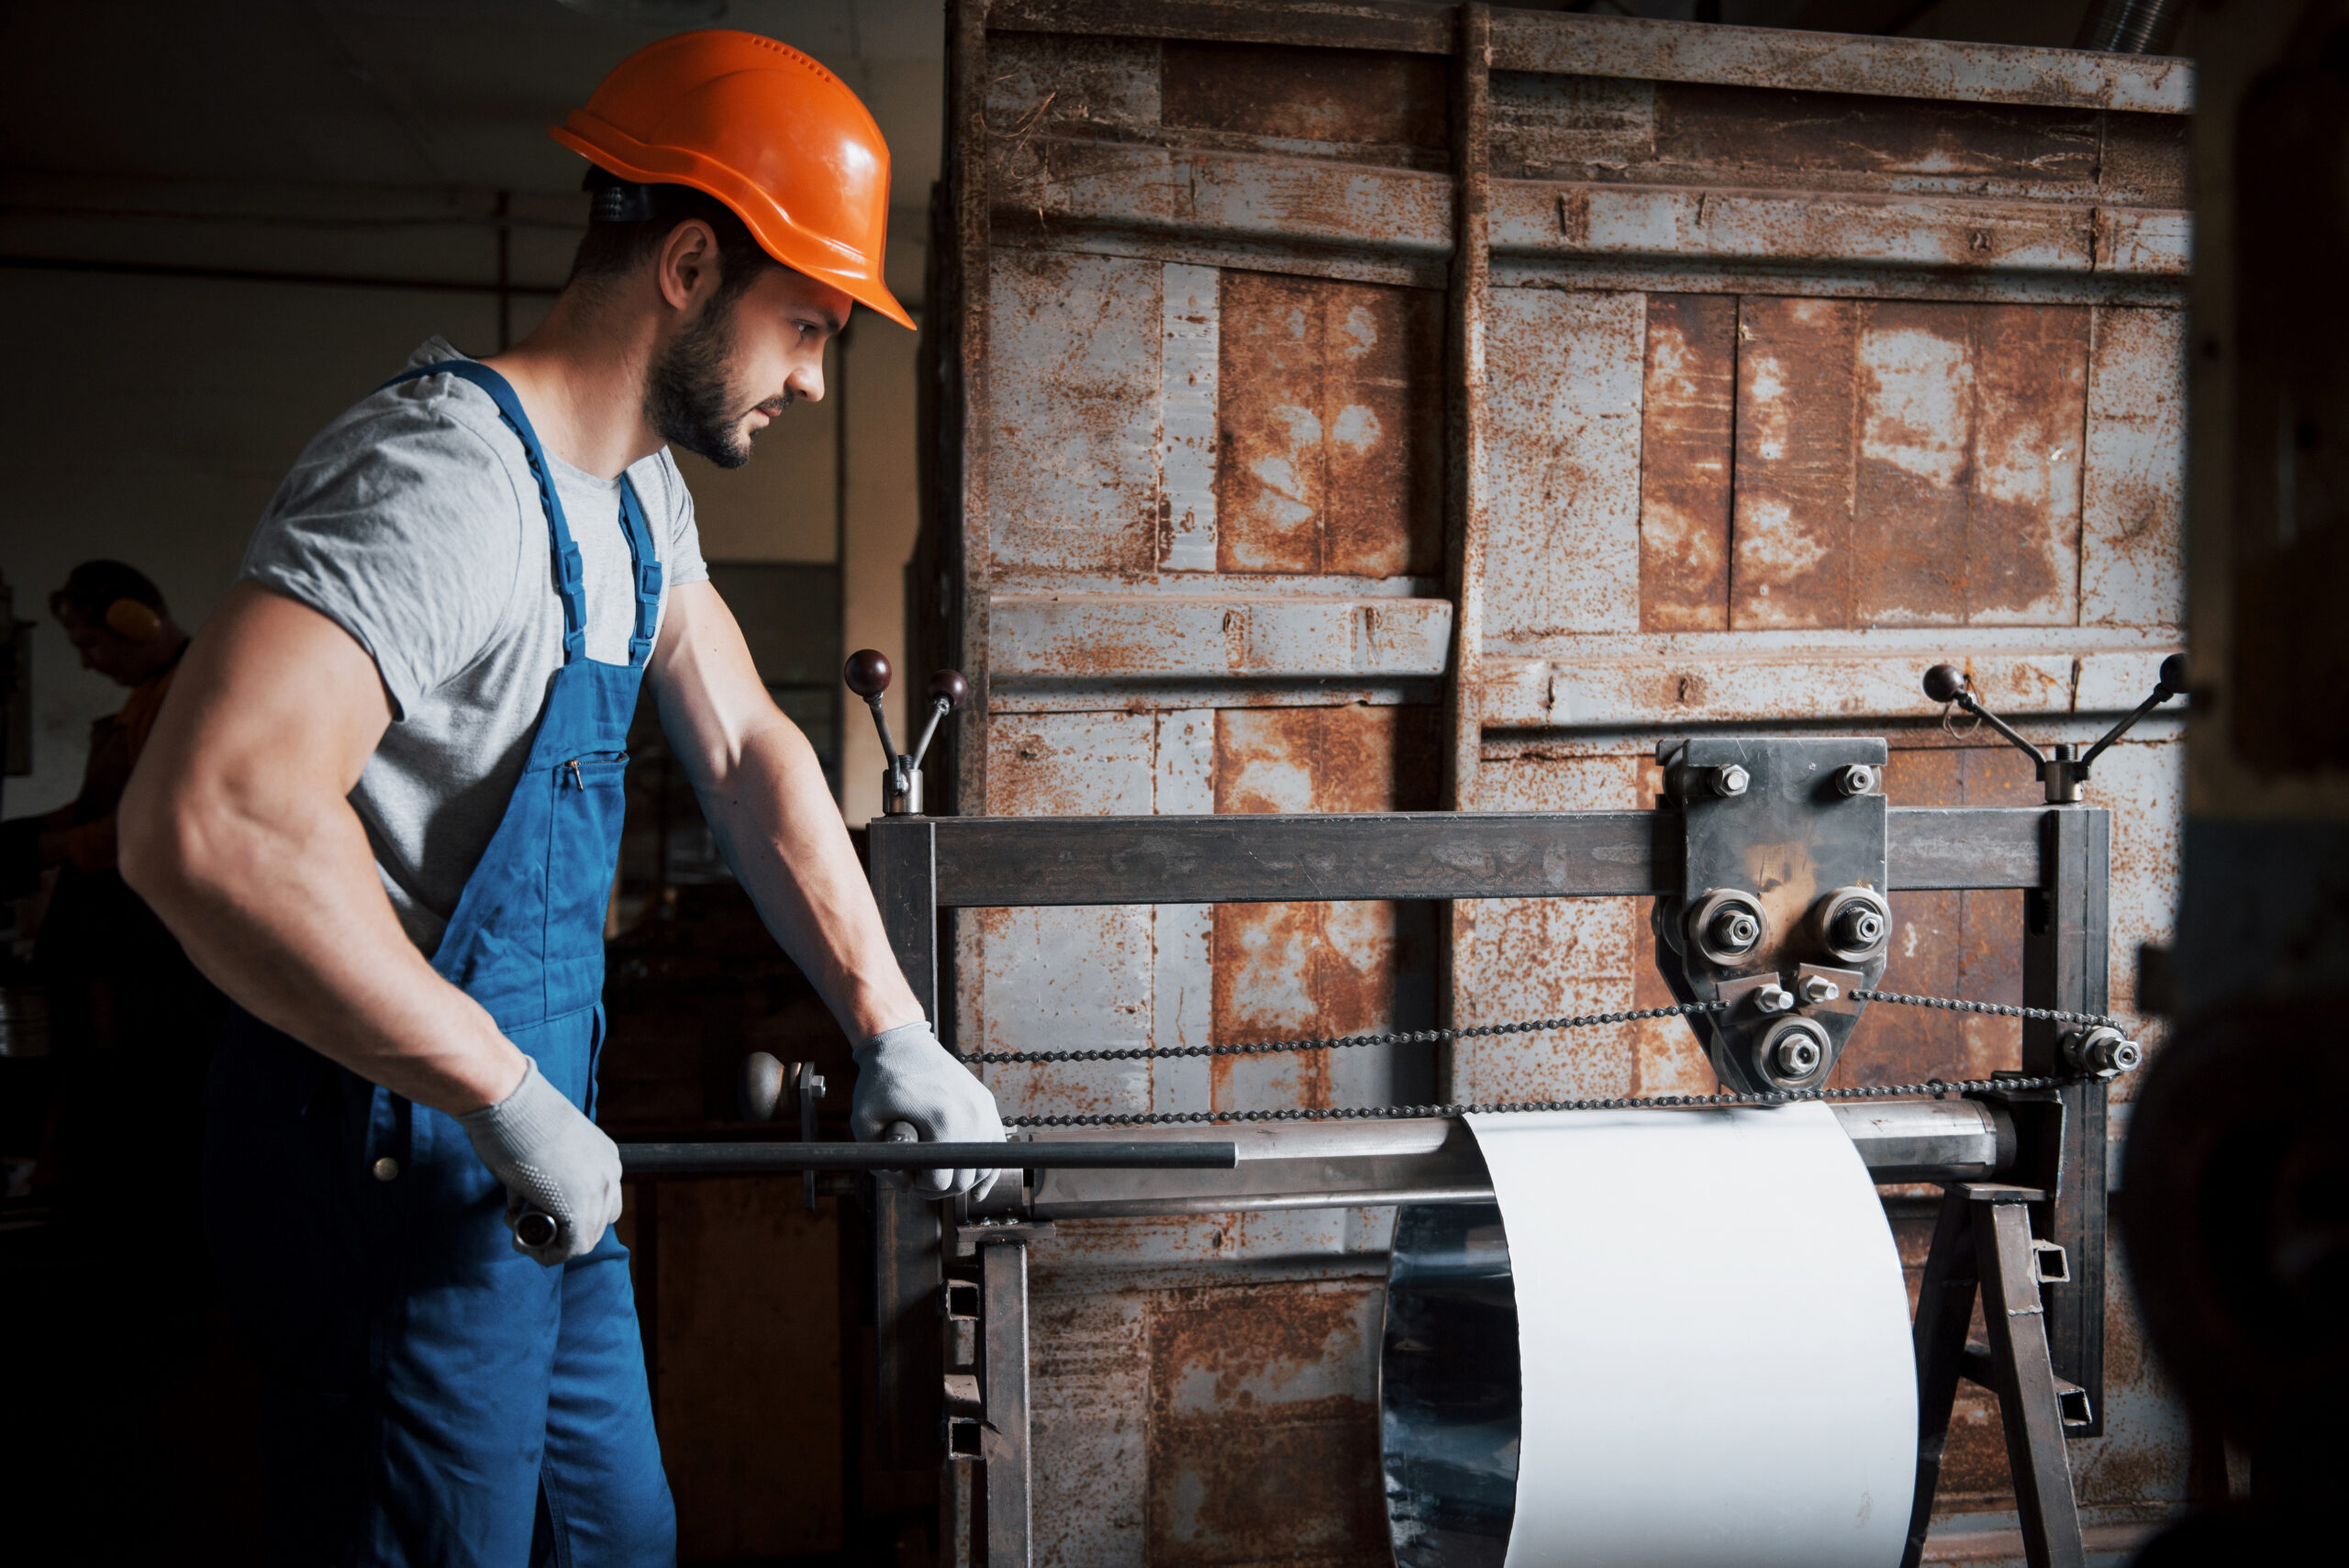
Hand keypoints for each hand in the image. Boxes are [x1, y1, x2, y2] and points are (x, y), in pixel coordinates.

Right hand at [456, 1056, 621, 1264]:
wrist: (507, 1102)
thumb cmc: (513, 1118)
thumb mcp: (539, 1150)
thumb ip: (544, 1179)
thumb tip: (524, 1205)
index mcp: (603, 1155)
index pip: (598, 1199)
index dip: (566, 1212)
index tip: (530, 1205)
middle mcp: (609, 1173)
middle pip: (596, 1222)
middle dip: (560, 1229)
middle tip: (520, 1217)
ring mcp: (598, 1191)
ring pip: (584, 1238)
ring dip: (549, 1242)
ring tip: (516, 1224)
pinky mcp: (580, 1209)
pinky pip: (571, 1249)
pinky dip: (545, 1254)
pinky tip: (521, 1240)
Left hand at [851, 1021, 1003, 1198]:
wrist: (903, 1042)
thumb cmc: (881, 1080)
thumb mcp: (864, 1120)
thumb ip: (879, 1161)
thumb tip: (905, 1183)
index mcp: (942, 1121)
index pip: (940, 1182)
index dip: (919, 1187)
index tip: (906, 1177)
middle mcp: (971, 1117)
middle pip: (964, 1180)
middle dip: (939, 1188)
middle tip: (918, 1179)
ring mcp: (983, 1110)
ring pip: (983, 1169)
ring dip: (961, 1180)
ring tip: (938, 1174)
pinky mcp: (987, 1104)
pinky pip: (997, 1149)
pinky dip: (988, 1171)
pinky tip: (977, 1189)